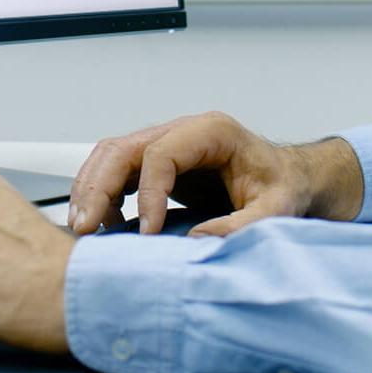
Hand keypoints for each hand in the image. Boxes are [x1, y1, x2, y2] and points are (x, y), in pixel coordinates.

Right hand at [69, 111, 362, 237]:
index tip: (148, 233)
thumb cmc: (284, 187)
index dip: (148, 193)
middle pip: (125, 147)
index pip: (161, 153)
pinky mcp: (160, 161)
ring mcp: (169, 143)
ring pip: (114, 154)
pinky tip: (102, 223)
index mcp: (211, 132)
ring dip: (92, 187)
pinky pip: (120, 169)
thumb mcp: (277, 208)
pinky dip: (103, 192)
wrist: (289, 177)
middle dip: (100, 186)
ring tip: (82, 226)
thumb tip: (198, 241)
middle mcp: (183, 131)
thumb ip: (244, 225)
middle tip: (86, 227)